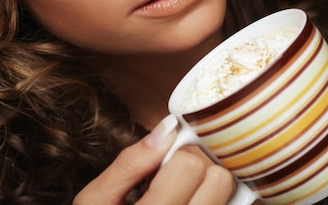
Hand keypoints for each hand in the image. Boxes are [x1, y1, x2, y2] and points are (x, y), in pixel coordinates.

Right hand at [73, 115, 235, 204]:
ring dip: (210, 189)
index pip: (189, 166)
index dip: (175, 156)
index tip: (161, 165)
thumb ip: (128, 164)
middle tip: (173, 181)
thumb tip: (166, 129)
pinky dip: (216, 203)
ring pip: (231, 197)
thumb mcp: (96, 200)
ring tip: (182, 197)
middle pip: (219, 180)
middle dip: (197, 171)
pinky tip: (191, 204)